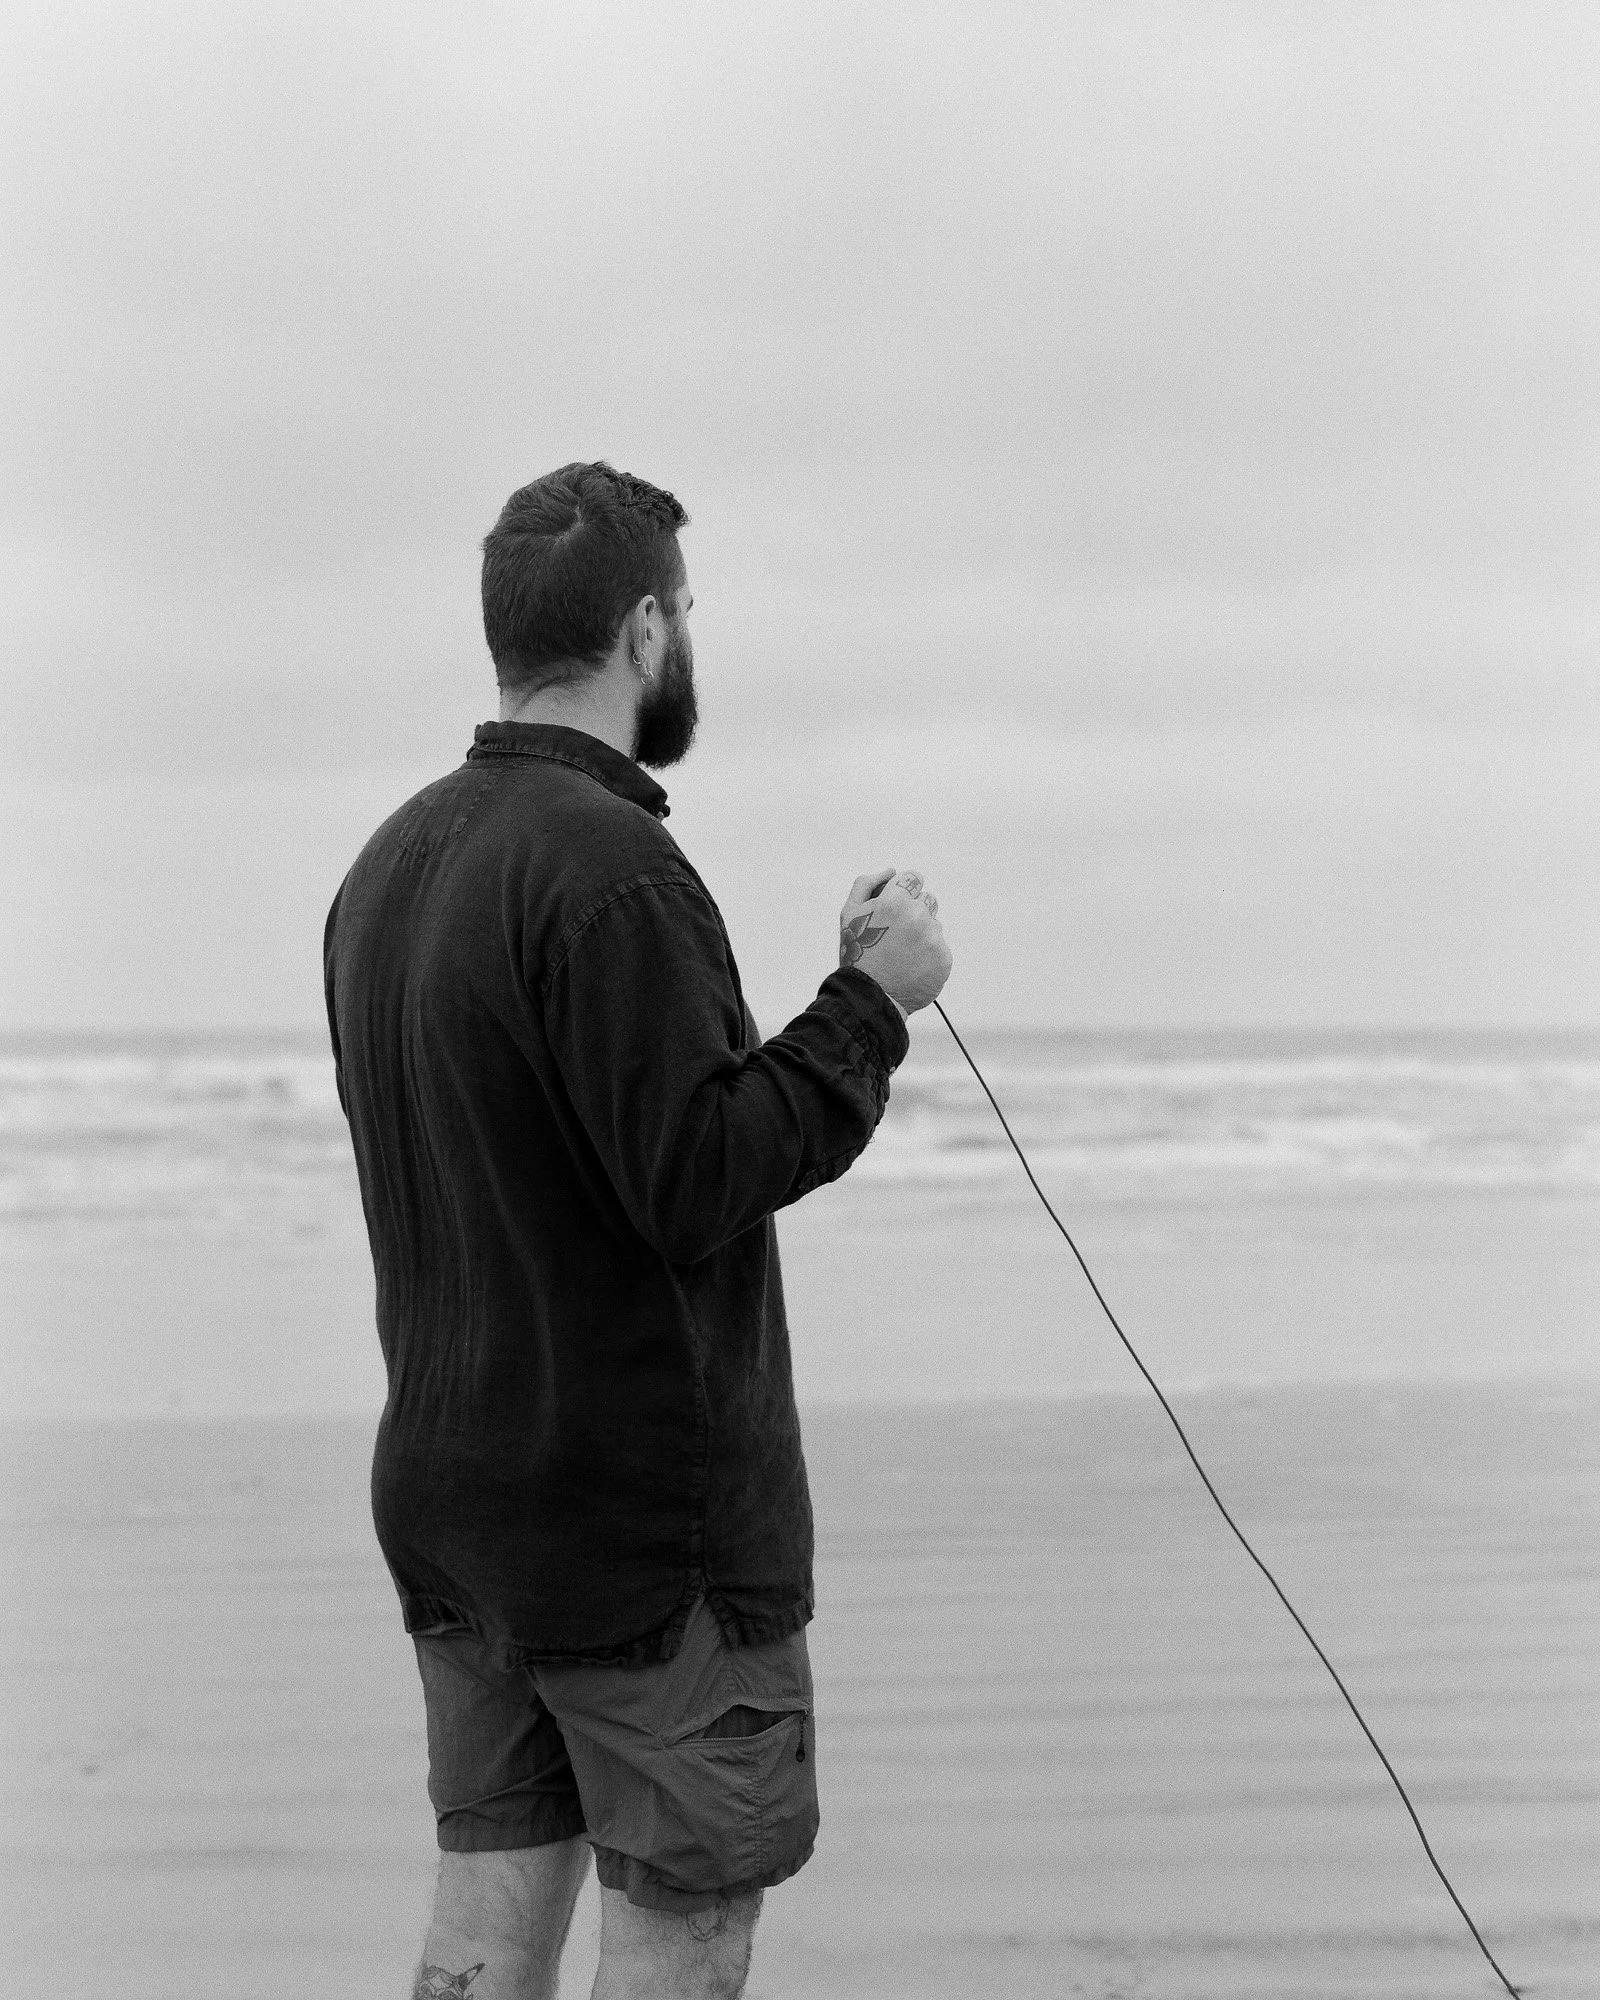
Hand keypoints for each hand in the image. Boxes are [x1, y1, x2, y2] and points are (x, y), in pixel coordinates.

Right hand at [838, 867, 951, 1017]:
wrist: (870, 997)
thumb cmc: (857, 954)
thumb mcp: (849, 914)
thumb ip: (867, 884)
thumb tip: (891, 870)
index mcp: (895, 900)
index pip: (913, 879)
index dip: (902, 893)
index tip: (894, 909)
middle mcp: (918, 915)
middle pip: (926, 900)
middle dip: (912, 912)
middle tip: (894, 935)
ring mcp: (934, 938)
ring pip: (934, 925)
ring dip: (921, 934)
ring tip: (901, 954)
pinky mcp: (944, 959)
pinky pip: (940, 948)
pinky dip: (928, 955)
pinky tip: (910, 966)